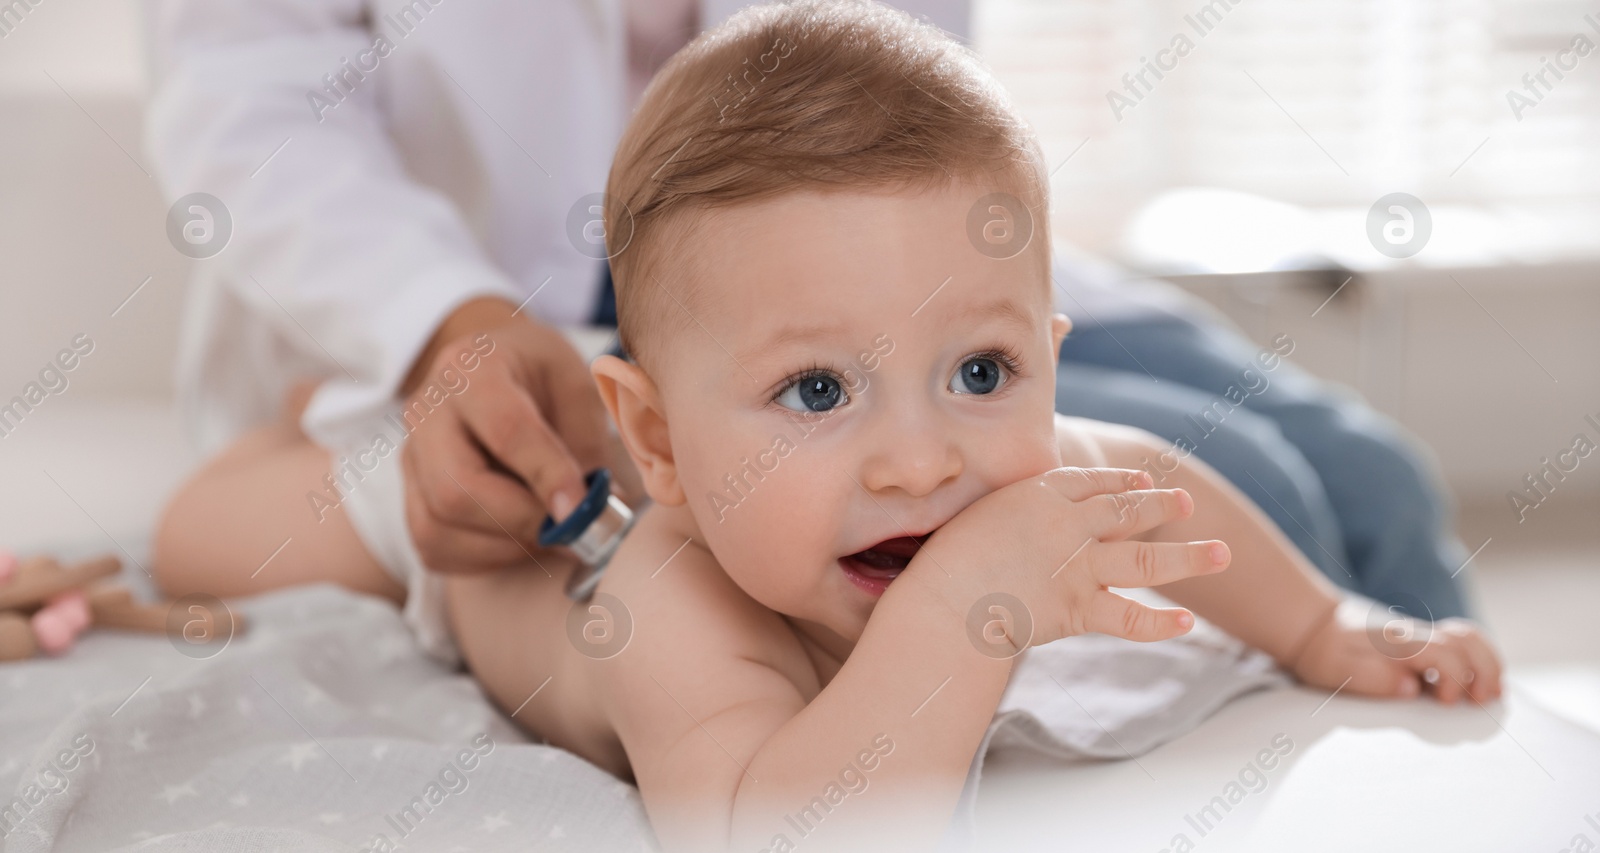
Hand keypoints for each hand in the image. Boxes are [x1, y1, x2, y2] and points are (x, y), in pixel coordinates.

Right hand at [400, 298, 632, 573]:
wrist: (489, 364)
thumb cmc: (538, 374)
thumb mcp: (576, 384)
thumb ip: (586, 442)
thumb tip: (594, 512)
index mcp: (473, 369)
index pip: (505, 430)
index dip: (546, 475)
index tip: (582, 506)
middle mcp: (427, 412)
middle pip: (456, 489)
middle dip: (521, 520)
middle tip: (570, 527)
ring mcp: (410, 456)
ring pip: (438, 525)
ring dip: (504, 545)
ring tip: (547, 529)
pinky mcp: (408, 493)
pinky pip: (433, 545)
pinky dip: (483, 556)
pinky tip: (518, 537)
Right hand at [912, 467, 1231, 653]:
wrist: (945, 600)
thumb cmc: (942, 560)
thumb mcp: (973, 514)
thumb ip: (1005, 512)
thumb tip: (1010, 519)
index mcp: (1039, 494)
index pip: (1090, 482)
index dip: (1119, 482)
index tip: (1139, 481)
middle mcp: (1068, 525)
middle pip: (1126, 511)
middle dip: (1161, 506)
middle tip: (1185, 503)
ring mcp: (1078, 567)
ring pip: (1145, 560)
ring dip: (1188, 557)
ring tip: (1220, 553)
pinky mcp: (1078, 609)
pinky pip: (1129, 618)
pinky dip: (1160, 623)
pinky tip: (1187, 622)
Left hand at [1287, 598, 1504, 703]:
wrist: (1315, 629)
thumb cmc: (1326, 655)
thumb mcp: (1337, 670)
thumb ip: (1373, 678)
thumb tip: (1411, 688)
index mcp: (1397, 642)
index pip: (1442, 652)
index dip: (1453, 679)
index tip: (1443, 702)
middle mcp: (1415, 635)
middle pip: (1465, 640)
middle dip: (1484, 671)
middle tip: (1483, 701)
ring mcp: (1422, 636)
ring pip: (1468, 637)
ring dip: (1488, 664)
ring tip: (1492, 694)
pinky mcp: (1424, 643)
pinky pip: (1462, 642)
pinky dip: (1479, 659)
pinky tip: (1480, 683)